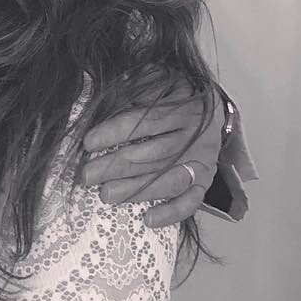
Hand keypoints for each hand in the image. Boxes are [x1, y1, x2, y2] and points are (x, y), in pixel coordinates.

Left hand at [82, 87, 222, 227]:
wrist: (212, 111)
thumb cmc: (174, 95)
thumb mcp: (160, 80)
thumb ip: (139, 85)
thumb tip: (116, 88)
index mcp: (185, 109)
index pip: (147, 122)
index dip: (116, 132)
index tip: (88, 142)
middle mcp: (196, 138)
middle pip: (154, 155)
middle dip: (116, 166)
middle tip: (87, 175)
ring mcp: (203, 162)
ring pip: (171, 180)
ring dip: (137, 190)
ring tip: (106, 195)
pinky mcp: (206, 182)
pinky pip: (192, 201)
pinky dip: (172, 212)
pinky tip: (147, 219)